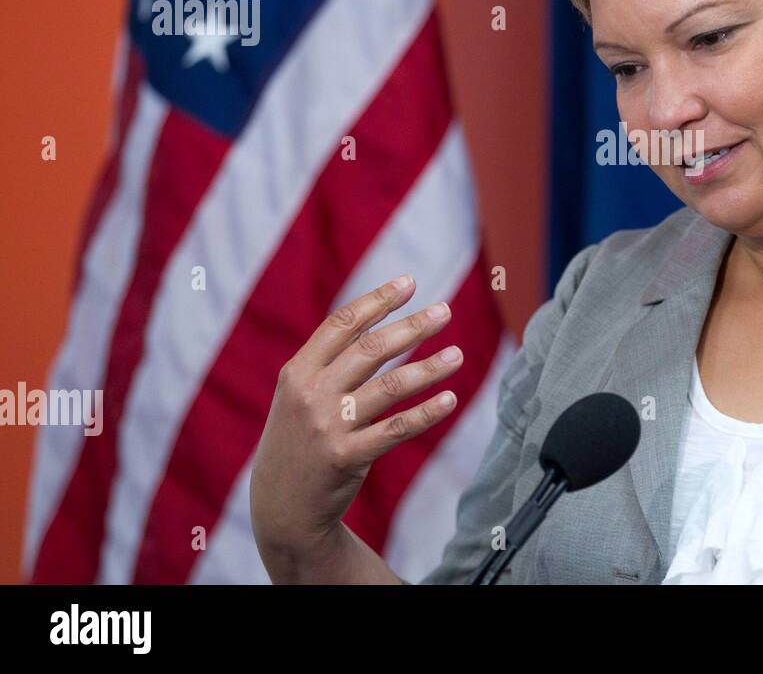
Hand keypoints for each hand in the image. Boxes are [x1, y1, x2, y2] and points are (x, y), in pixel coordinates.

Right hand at [250, 276, 460, 572]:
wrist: (280, 505)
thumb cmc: (299, 439)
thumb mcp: (298, 395)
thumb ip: (329, 361)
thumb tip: (377, 319)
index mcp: (297, 371)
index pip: (342, 324)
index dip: (378, 300)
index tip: (410, 282)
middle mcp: (311, 394)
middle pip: (371, 350)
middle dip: (412, 327)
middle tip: (446, 311)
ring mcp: (328, 426)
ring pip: (390, 387)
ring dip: (429, 368)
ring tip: (458, 355)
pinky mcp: (347, 457)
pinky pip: (396, 429)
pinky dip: (426, 413)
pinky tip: (450, 400)